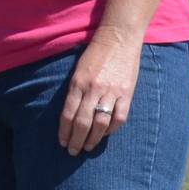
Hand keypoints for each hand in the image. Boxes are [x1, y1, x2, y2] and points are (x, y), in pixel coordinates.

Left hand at [58, 29, 141, 154]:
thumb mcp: (79, 70)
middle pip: (82, 123)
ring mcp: (111, 92)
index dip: (64, 132)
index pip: (68, 114)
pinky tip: (105, 134)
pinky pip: (119, 118)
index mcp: (78, 82)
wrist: (119, 38)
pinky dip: (111, 129)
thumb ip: (75, 91)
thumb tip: (70, 116)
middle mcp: (93, 89)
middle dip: (75, 141)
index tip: (62, 142)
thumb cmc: (96, 54)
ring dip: (92, 140)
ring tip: (87, 147)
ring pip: (100, 124)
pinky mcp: (126, 93)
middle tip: (72, 151)